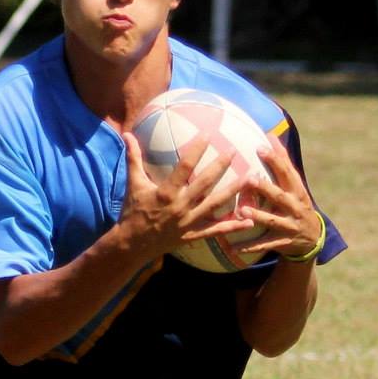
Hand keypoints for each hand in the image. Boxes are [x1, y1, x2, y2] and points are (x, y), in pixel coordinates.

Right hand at [116, 131, 253, 258]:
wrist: (131, 244)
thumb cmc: (132, 211)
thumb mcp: (133, 183)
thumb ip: (133, 158)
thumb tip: (127, 134)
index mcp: (165, 192)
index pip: (184, 166)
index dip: (196, 150)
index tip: (207, 134)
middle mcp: (180, 206)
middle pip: (205, 183)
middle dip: (220, 166)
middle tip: (233, 151)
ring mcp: (188, 221)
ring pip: (215, 204)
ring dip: (234, 191)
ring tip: (250, 178)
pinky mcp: (193, 234)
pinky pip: (216, 230)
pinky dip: (233, 227)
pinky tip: (250, 221)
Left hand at [234, 139, 324, 261]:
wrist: (313, 239)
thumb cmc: (297, 204)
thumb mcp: (295, 185)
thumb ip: (283, 162)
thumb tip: (270, 135)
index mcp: (297, 191)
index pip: (287, 173)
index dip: (276, 160)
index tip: (261, 148)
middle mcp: (295, 207)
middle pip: (280, 196)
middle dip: (265, 188)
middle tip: (248, 179)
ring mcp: (290, 226)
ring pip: (272, 221)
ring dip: (257, 216)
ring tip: (241, 210)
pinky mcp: (283, 243)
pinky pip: (265, 244)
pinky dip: (250, 246)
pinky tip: (233, 247)